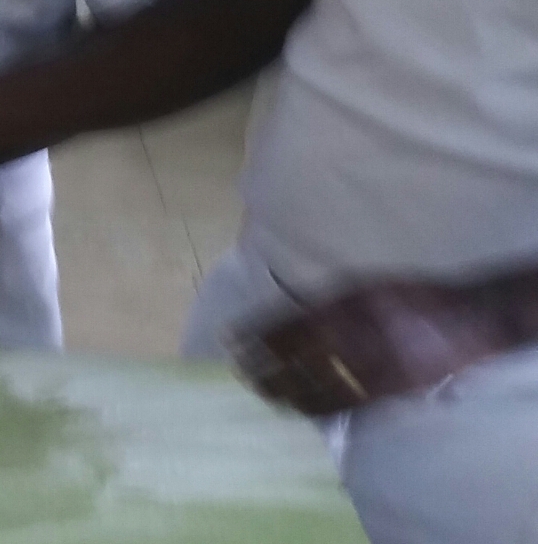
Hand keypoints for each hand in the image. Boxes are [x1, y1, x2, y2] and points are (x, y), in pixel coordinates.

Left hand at [235, 279, 520, 415]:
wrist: (461, 321)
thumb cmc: (406, 295)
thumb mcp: (360, 284)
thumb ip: (324, 301)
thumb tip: (285, 313)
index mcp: (344, 303)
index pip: (290, 324)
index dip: (259, 335)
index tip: (233, 340)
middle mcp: (354, 336)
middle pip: (298, 359)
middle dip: (267, 368)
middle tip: (241, 373)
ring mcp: (372, 367)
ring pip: (320, 386)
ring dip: (288, 392)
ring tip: (264, 394)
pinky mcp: (389, 392)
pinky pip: (348, 405)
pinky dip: (320, 408)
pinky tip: (302, 410)